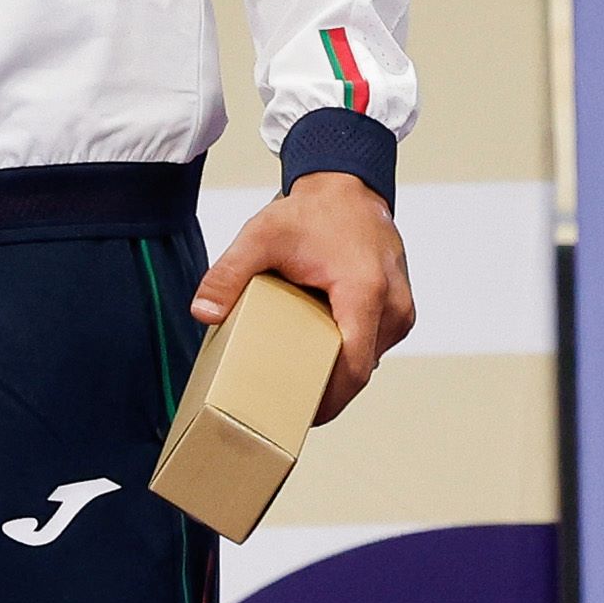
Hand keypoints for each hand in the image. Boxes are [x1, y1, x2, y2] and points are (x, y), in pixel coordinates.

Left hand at [193, 173, 415, 419]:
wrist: (348, 187)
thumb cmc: (311, 212)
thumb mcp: (261, 236)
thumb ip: (229, 274)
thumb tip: (202, 313)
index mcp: (365, 292)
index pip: (353, 366)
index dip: (329, 399)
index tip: (302, 416)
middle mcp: (393, 306)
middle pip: (361, 368)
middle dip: (327, 390)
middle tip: (286, 404)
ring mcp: (401, 310)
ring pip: (368, 358)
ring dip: (337, 370)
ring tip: (295, 378)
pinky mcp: (398, 310)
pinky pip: (372, 343)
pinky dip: (347, 351)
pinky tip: (314, 351)